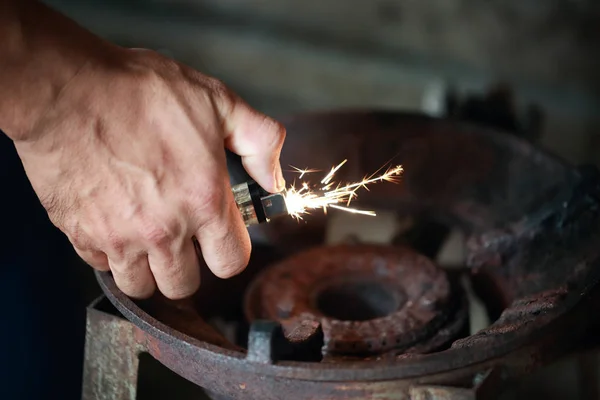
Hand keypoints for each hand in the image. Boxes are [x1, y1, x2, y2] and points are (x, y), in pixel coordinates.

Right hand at [13, 48, 285, 298]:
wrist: (66, 89)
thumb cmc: (139, 93)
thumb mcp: (217, 101)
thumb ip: (259, 141)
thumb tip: (272, 178)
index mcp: (204, 202)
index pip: (231, 263)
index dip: (229, 251)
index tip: (219, 237)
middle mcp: (164, 230)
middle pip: (184, 286)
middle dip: (188, 267)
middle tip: (182, 239)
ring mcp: (119, 237)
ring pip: (140, 287)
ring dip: (147, 268)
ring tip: (147, 237)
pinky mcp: (80, 234)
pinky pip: (100, 266)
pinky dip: (109, 253)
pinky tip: (114, 222)